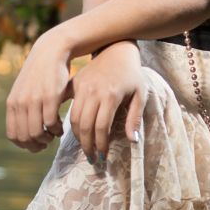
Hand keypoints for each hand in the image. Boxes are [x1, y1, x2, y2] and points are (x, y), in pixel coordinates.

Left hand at [4, 30, 73, 151]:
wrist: (51, 52)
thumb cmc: (40, 75)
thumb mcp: (24, 91)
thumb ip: (21, 109)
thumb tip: (24, 132)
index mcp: (12, 103)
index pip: (13, 135)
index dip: (24, 145)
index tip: (36, 144)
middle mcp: (20, 103)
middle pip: (25, 137)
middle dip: (37, 144)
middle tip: (47, 141)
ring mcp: (34, 100)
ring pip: (37, 133)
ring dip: (47, 138)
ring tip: (54, 134)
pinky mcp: (50, 97)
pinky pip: (51, 123)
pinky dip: (56, 130)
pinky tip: (60, 126)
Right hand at [69, 41, 145, 163]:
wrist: (117, 50)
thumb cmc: (132, 75)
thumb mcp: (140, 95)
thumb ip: (135, 118)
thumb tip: (133, 141)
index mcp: (110, 95)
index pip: (101, 128)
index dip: (101, 145)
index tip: (103, 157)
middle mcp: (93, 91)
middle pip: (85, 126)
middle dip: (87, 146)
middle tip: (92, 159)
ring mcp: (81, 86)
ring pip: (74, 118)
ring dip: (79, 137)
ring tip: (86, 148)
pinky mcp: (75, 83)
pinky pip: (68, 107)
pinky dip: (71, 122)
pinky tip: (77, 132)